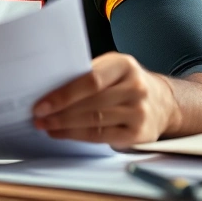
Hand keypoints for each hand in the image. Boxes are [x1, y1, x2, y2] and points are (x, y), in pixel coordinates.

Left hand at [32, 53, 179, 147]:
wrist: (163, 102)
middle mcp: (136, 88)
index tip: (42, 103)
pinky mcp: (138, 134)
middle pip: (91, 103)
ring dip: (65, 125)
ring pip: (94, 121)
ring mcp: (139, 112)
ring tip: (45, 125)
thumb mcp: (112, 68)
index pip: (91, 80)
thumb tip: (50, 87)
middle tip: (38, 116)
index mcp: (125, 65)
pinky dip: (77, 135)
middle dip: (59, 112)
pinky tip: (62, 133)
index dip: (63, 94)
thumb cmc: (126, 83)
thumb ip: (88, 74)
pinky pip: (101, 136)